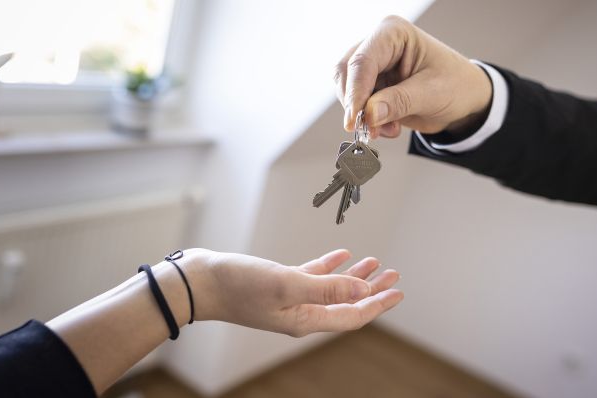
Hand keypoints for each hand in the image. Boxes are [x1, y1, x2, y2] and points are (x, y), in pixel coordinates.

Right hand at [185, 248, 402, 336]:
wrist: (198, 282)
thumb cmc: (237, 286)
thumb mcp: (286, 285)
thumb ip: (326, 289)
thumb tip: (363, 293)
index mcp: (306, 320)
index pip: (352, 316)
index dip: (378, 304)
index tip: (398, 292)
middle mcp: (301, 314)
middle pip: (347, 304)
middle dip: (373, 290)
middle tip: (395, 276)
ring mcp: (289, 299)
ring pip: (332, 288)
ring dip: (355, 276)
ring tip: (375, 261)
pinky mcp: (278, 284)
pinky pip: (313, 277)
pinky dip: (329, 266)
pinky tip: (342, 254)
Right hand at [334, 15, 491, 137]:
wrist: (465, 99)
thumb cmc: (457, 85)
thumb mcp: (432, 94)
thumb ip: (399, 102)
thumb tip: (370, 114)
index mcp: (394, 33)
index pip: (363, 60)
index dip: (355, 91)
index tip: (354, 119)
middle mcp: (379, 45)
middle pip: (347, 73)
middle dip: (356, 104)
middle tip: (369, 128)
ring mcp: (373, 66)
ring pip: (347, 90)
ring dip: (362, 115)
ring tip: (388, 128)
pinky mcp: (372, 85)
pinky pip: (357, 104)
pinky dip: (368, 120)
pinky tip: (389, 126)